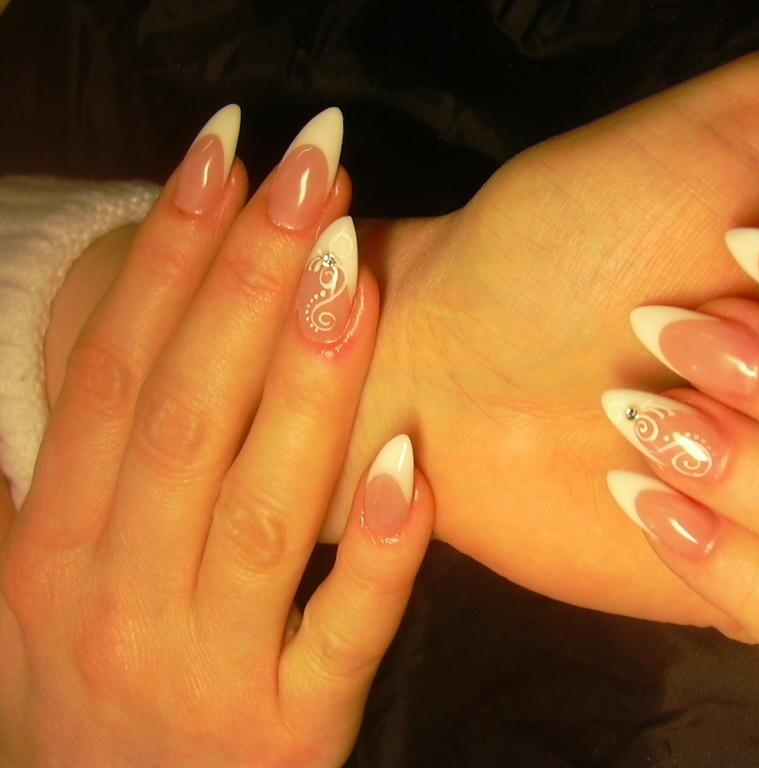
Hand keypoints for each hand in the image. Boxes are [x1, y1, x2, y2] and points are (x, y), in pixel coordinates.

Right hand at [0, 107, 432, 765]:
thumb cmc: (77, 710)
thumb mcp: (24, 603)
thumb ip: (36, 500)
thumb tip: (45, 399)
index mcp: (55, 547)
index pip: (117, 370)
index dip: (169, 254)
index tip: (226, 153)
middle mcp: (118, 593)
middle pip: (186, 410)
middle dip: (248, 280)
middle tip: (313, 171)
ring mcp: (205, 664)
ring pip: (259, 503)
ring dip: (308, 379)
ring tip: (353, 265)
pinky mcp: (287, 732)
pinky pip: (338, 631)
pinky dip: (370, 547)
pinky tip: (407, 458)